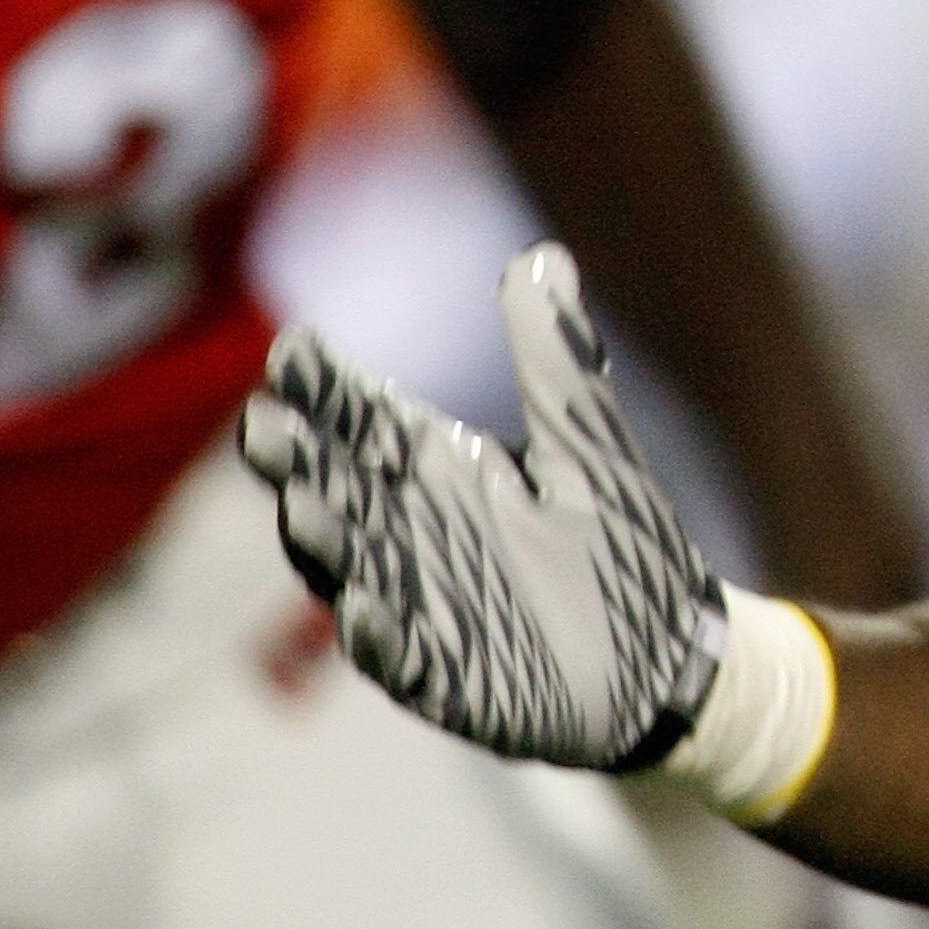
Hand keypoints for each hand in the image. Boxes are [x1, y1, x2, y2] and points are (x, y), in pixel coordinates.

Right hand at [240, 242, 725, 771]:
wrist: (667, 651)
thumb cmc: (620, 537)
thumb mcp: (586, 438)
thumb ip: (556, 357)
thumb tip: (543, 254)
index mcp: (441, 467)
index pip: (364, 419)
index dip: (325, 388)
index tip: (292, 349)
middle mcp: (413, 531)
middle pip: (336, 487)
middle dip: (295, 459)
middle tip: (261, 425)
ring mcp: (421, 603)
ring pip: (350, 569)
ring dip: (322, 543)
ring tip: (300, 509)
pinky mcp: (449, 674)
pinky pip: (402, 656)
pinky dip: (379, 636)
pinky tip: (364, 612)